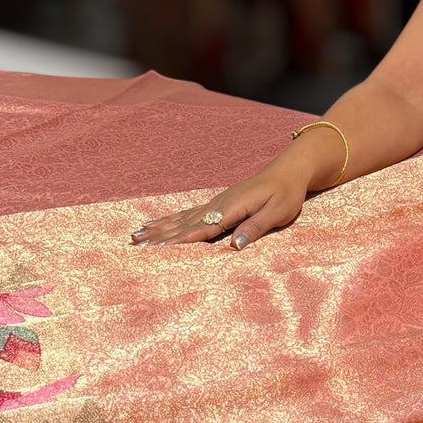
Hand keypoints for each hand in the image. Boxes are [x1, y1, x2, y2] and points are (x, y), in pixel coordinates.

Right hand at [130, 161, 309, 249]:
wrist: (287, 172)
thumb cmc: (286, 194)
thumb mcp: (278, 213)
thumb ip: (255, 228)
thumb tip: (234, 245)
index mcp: (232, 208)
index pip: (202, 228)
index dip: (180, 240)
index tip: (158, 249)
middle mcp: (218, 204)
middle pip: (184, 224)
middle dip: (159, 236)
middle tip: (135, 245)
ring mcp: (215, 203)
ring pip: (181, 218)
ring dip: (158, 228)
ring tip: (136, 236)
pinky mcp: (216, 203)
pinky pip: (187, 213)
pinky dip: (169, 220)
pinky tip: (155, 224)